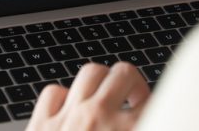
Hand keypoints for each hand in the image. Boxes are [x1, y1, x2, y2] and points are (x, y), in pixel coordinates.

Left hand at [27, 62, 149, 130]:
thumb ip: (140, 126)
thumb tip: (143, 119)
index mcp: (127, 130)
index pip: (154, 100)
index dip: (158, 104)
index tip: (157, 110)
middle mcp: (98, 118)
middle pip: (123, 73)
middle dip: (133, 84)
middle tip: (136, 102)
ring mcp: (67, 118)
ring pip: (89, 73)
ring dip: (100, 84)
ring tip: (105, 99)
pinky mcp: (41, 125)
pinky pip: (53, 92)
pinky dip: (63, 97)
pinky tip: (70, 109)